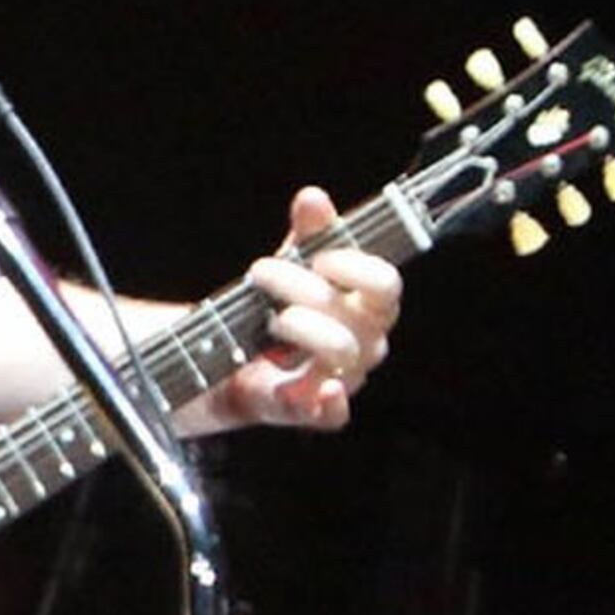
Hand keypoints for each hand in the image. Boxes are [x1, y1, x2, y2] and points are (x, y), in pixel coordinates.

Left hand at [209, 186, 402, 431]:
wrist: (228, 357)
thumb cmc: (275, 304)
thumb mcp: (291, 261)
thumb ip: (308, 232)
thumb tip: (314, 198)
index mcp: (366, 305)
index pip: (386, 287)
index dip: (357, 269)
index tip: (320, 257)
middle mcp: (362, 343)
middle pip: (362, 319)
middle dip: (308, 290)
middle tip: (262, 274)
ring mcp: (338, 378)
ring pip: (344, 357)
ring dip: (305, 329)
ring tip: (270, 318)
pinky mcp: (304, 409)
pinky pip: (331, 416)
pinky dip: (327, 405)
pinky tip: (319, 389)